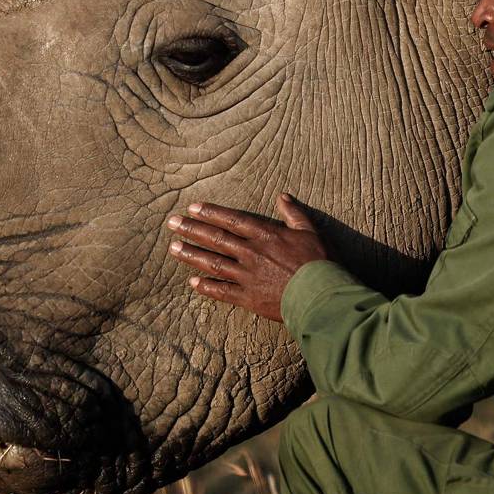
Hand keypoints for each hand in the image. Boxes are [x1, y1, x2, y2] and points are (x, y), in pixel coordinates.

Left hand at [165, 195, 330, 322]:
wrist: (321, 297)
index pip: (232, 220)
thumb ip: (294, 213)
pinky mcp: (248, 298)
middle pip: (215, 238)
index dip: (211, 213)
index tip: (192, 208)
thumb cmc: (319, 263)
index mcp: (265, 234)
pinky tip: (192, 283)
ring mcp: (247, 276)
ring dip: (191, 255)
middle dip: (192, 229)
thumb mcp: (310, 231)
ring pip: (213, 263)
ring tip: (173, 248)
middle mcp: (251, 252)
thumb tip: (282, 196)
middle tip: (172, 223)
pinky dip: (206, 287)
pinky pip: (222, 291)